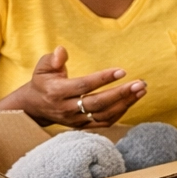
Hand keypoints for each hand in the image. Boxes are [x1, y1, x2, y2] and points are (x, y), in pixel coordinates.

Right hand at [2, 46, 145, 128]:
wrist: (34, 108)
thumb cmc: (43, 82)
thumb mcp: (42, 67)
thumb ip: (53, 59)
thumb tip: (61, 50)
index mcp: (57, 91)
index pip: (84, 86)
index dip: (103, 79)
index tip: (122, 71)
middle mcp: (66, 108)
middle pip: (98, 103)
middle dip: (121, 94)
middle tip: (140, 84)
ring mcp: (75, 120)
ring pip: (104, 115)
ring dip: (125, 104)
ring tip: (141, 91)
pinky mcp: (82, 126)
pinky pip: (104, 123)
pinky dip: (120, 113)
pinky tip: (131, 101)